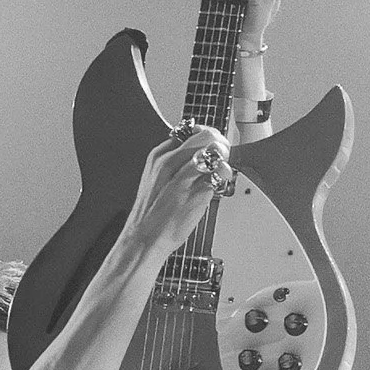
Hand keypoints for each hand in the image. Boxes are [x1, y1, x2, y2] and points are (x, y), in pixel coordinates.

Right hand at [120, 124, 230, 260]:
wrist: (145, 238)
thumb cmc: (152, 213)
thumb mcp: (156, 179)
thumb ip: (174, 164)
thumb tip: (196, 154)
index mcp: (159, 156)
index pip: (190, 131)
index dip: (206, 138)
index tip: (210, 147)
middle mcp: (171, 162)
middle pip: (207, 136)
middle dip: (220, 144)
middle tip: (222, 157)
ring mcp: (184, 176)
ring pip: (216, 152)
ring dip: (224, 160)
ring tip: (220, 173)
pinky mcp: (197, 193)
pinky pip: (220, 174)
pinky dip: (224, 178)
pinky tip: (218, 186)